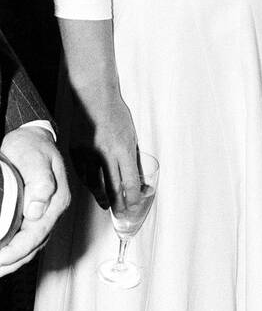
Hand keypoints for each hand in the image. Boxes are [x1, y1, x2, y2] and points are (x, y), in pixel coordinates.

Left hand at [0, 126, 70, 275]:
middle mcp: (52, 212)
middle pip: (34, 246)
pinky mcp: (36, 215)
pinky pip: (26, 239)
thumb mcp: (36, 158)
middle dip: (13, 262)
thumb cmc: (33, 146)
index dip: (17, 250)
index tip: (0, 258)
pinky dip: (15, 251)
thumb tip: (38, 208)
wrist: (33, 138)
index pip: (37, 234)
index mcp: (56, 202)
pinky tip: (3, 255)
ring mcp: (45, 215)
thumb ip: (40, 182)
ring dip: (14, 261)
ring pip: (30, 247)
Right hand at [68, 90, 140, 211]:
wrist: (93, 97)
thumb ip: (133, 156)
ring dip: (103, 197)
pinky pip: (82, 173)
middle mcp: (106, 153)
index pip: (130, 181)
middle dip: (119, 203)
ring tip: (107, 205)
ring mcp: (89, 153)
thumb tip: (137, 175)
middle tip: (122, 214)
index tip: (135, 204)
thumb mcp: (132, 134)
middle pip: (114, 186)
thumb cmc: (116, 113)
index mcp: (123, 149)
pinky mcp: (76, 150)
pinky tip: (94, 189)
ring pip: (96, 183)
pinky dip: (89, 183)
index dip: (133, 196)